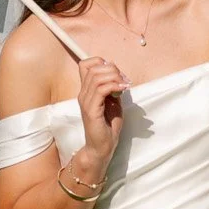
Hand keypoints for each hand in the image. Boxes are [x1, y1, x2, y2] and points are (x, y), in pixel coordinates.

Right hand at [72, 54, 127, 179]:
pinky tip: (123, 90)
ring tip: (125, 85)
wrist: (101, 147)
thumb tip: (118, 75)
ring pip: (97, 77)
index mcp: (87, 90)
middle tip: (125, 80)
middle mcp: (83, 94)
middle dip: (112, 69)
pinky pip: (101, 89)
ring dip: (115, 77)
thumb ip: (113, 88)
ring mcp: (86, 102)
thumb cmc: (108, 127)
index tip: (116, 72)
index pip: (85, 65)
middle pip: (93, 68)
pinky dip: (114, 86)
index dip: (100, 61)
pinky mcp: (91, 110)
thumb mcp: (113, 102)